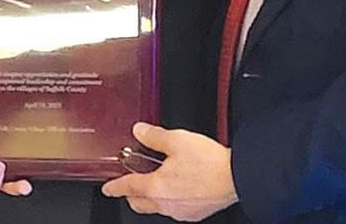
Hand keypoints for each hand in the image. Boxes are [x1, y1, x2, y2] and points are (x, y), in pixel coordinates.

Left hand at [101, 124, 236, 219]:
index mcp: (156, 187)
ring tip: (158, 179)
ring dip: (152, 196)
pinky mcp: (195, 214)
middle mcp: (166, 203)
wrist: (238, 178)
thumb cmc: (210, 162)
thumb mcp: (177, 140)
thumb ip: (154, 136)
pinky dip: (171, 199)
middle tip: (131, 183)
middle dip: (131, 195)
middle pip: (139, 203)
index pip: (127, 188)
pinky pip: (175, 209)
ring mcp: (181, 211)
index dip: (114, 187)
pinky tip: (179, 187)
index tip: (107, 188)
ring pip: (157, 207)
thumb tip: (140, 131)